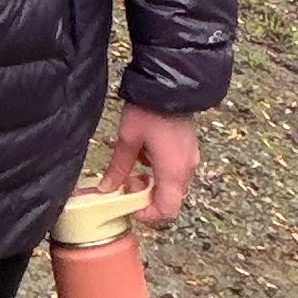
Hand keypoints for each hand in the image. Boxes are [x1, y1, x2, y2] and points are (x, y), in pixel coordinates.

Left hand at [109, 106, 201, 227]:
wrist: (170, 83)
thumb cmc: (150, 110)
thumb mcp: (128, 140)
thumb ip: (118, 167)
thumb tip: (106, 188)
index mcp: (173, 171)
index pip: (167, 210)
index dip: (148, 215)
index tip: (130, 207)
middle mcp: (186, 168)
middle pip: (170, 197)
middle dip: (147, 195)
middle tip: (128, 183)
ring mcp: (190, 156)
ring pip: (172, 182)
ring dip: (153, 180)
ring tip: (134, 163)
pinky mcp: (189, 146)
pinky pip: (176, 167)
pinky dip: (160, 168)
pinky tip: (145, 150)